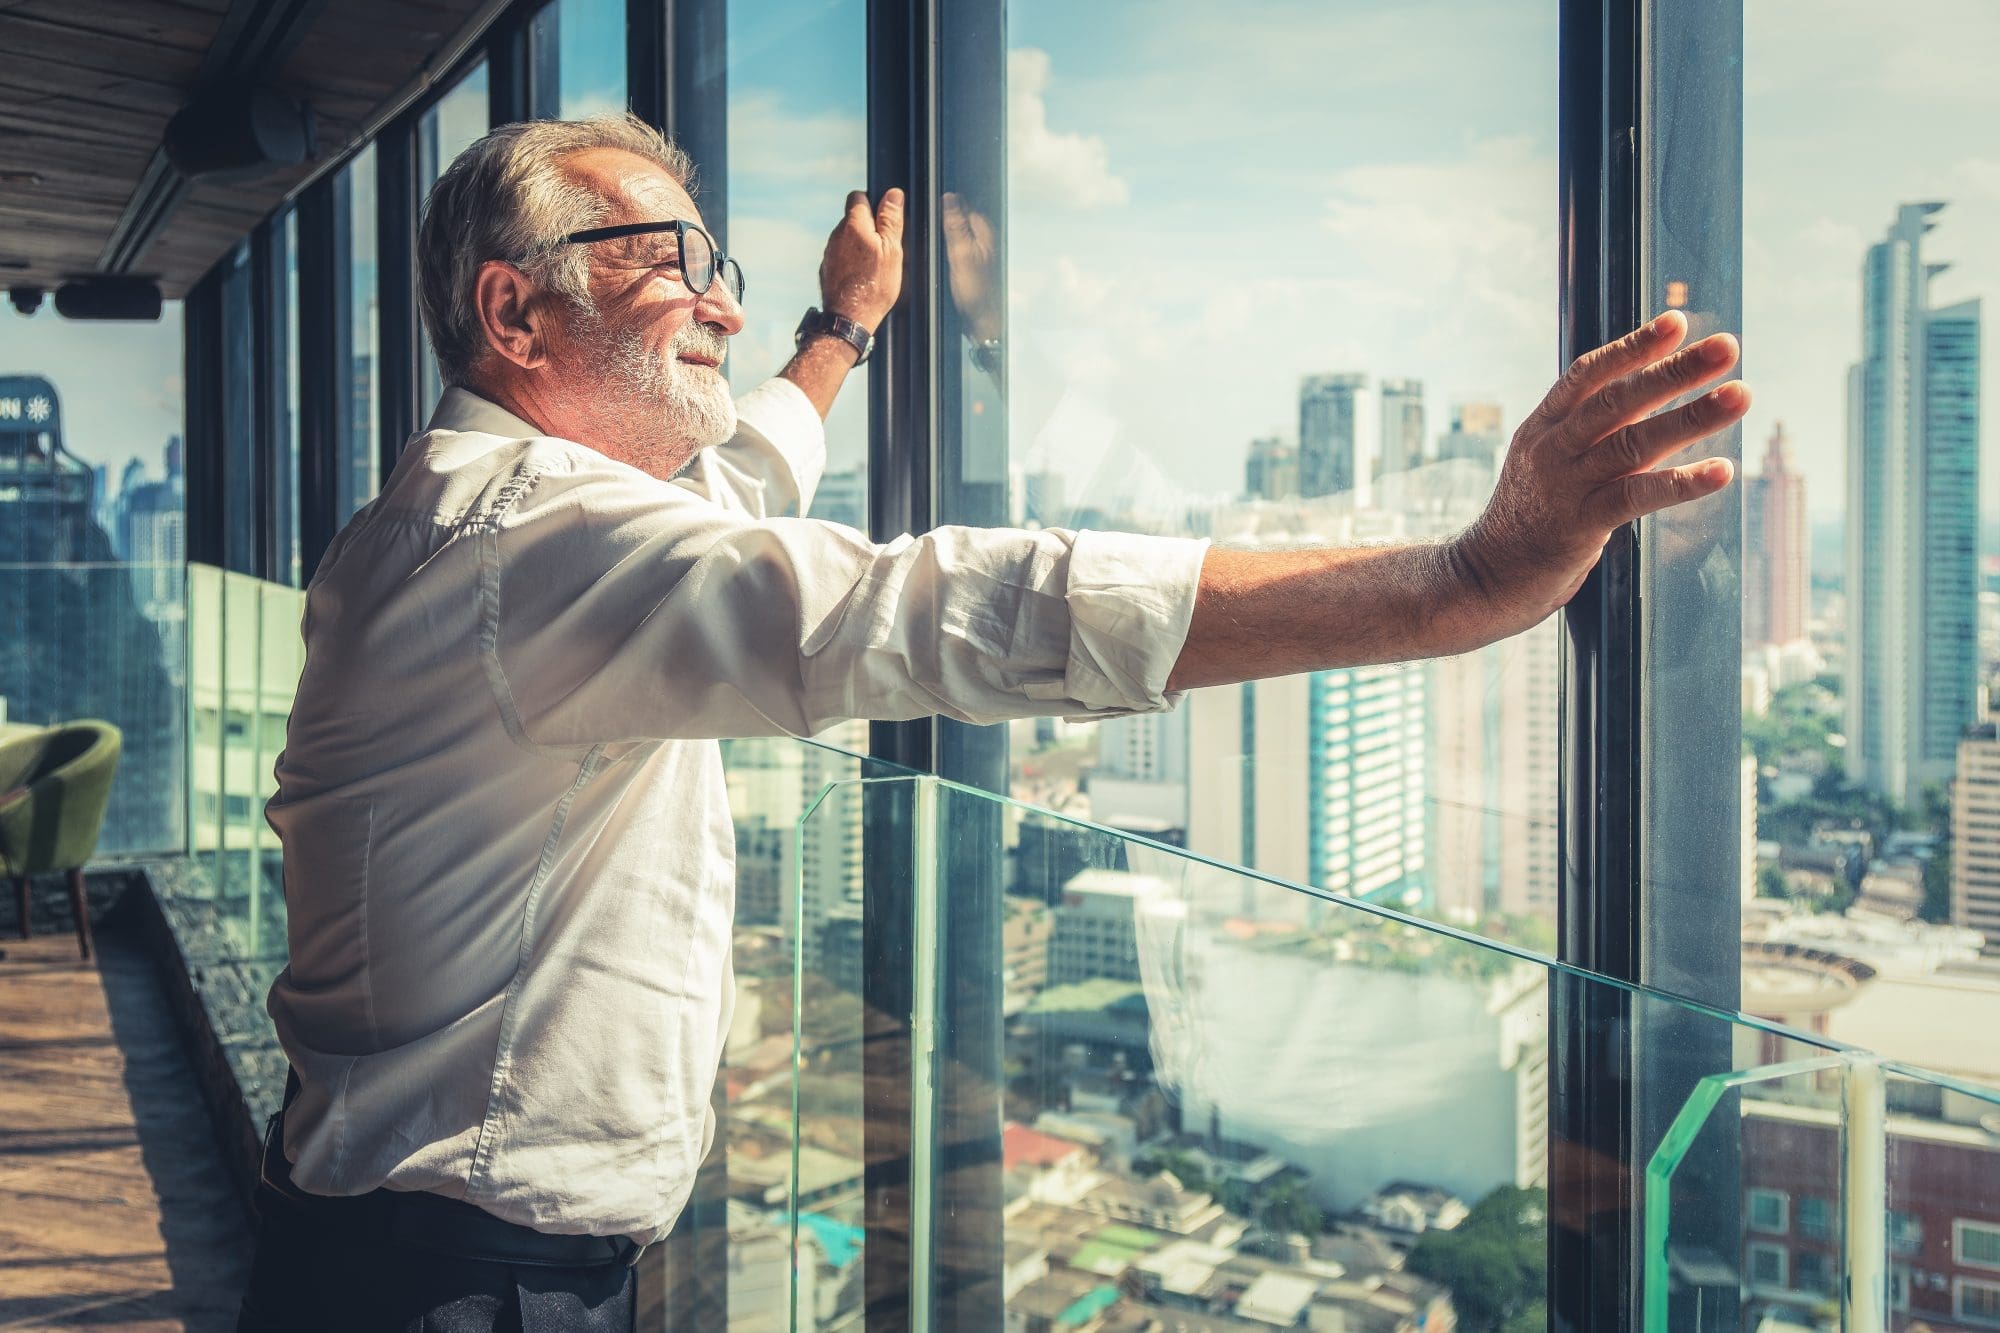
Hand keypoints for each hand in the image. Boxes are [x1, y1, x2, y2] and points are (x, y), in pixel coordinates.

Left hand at [819, 188, 904, 330]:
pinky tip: (862, 279)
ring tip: (873, 268)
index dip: (873, 204)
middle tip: (884, 250)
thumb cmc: (874, 286)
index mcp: (853, 225)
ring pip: (847, 239)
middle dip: (868, 228)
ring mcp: (829, 253)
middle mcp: (836, 235)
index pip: (858, 196)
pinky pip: (841, 257)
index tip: (885, 223)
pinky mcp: (827, 269)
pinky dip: (851, 262)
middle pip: (853, 219)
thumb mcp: (891, 250)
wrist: (849, 320)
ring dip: (860, 246)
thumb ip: (891, 220)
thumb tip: (893, 194)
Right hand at [941, 192, 1000, 341]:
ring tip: (943, 255)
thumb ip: (955, 224)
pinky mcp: (975, 262)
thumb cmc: (976, 291)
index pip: (962, 204)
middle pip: (960, 218)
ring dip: (947, 240)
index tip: (933, 220)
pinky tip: (947, 263)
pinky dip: (951, 252)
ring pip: (958, 234)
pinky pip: (959, 248)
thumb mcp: (961, 253)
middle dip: (946, 225)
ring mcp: (981, 249)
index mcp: (984, 229)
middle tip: (938, 243)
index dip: (945, 208)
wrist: (983, 318)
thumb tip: (948, 197)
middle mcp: (985, 237)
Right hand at [1450, 310, 1748, 638]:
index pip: (1588, 375)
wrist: (1485, 577)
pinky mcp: (1579, 526)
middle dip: (1676, 370)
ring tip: (1740, 395)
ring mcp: (1564, 486)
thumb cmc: (1529, 518)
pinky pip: (1636, 496)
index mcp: (1543, 428)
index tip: (1677, 322)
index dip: (1633, 347)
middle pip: (1619, 400)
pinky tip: (1721, 471)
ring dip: (1692, 416)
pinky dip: (1681, 483)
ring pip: (1633, 442)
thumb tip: (1651, 397)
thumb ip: (1591, 432)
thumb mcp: (1549, 462)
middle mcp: (1552, 449)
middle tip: (1728, 347)